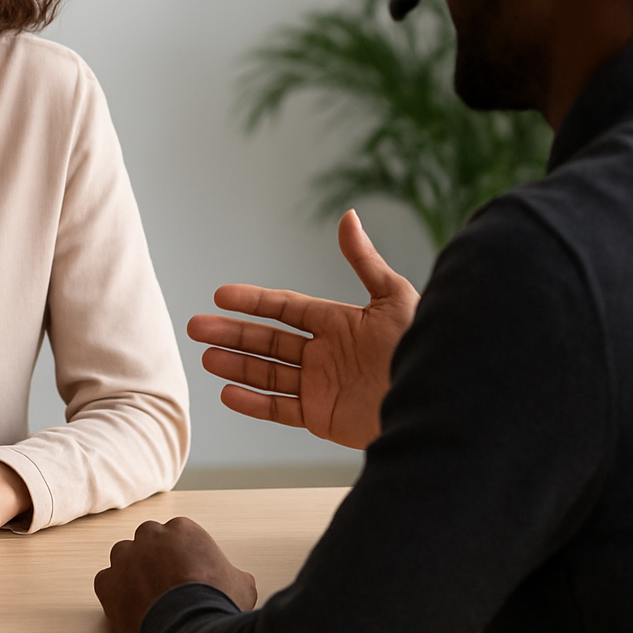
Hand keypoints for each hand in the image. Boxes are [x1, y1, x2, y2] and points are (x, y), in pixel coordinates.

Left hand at [94, 517, 255, 632]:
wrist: (190, 629)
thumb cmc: (215, 603)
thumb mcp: (241, 583)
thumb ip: (232, 573)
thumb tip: (237, 580)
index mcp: (182, 529)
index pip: (176, 534)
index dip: (180, 554)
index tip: (184, 571)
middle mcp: (151, 535)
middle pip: (147, 539)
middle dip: (154, 557)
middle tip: (165, 582)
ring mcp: (126, 558)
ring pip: (123, 557)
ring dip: (131, 571)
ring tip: (146, 595)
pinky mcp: (107, 582)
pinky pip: (106, 581)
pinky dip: (114, 592)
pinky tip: (130, 606)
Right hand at [187, 210, 418, 448]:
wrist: (436, 401)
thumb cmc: (420, 347)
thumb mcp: (394, 298)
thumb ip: (364, 260)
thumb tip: (348, 216)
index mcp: (337, 322)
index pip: (285, 308)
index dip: (253, 302)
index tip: (220, 296)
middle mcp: (324, 352)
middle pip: (267, 340)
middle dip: (232, 333)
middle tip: (196, 326)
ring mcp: (320, 385)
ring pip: (267, 372)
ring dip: (236, 365)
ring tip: (206, 357)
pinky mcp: (322, 417)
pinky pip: (280, 408)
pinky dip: (254, 403)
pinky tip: (228, 393)